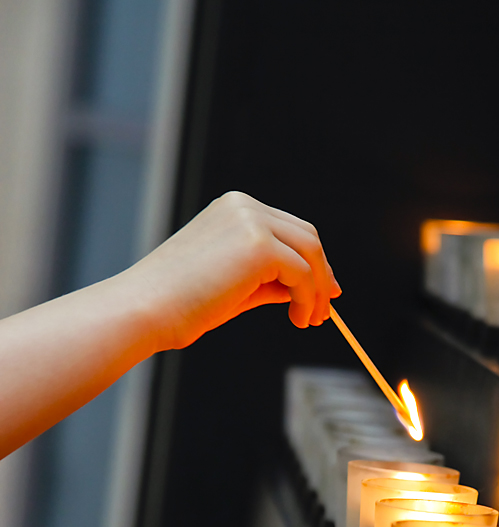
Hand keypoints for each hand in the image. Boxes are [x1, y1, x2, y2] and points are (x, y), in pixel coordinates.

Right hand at [132, 191, 341, 348]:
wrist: (145, 310)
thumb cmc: (180, 304)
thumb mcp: (235, 284)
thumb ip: (269, 280)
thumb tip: (307, 289)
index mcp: (234, 209)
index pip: (288, 229)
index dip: (312, 261)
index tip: (322, 291)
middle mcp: (244, 206)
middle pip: (306, 235)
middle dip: (321, 274)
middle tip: (325, 309)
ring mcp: (252, 221)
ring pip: (310, 252)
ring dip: (317, 291)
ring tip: (311, 321)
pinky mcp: (259, 245)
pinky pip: (302, 273)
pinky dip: (308, 299)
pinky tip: (298, 319)